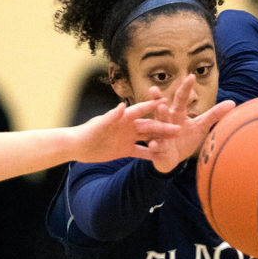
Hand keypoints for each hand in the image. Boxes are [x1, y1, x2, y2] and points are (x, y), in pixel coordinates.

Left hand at [71, 96, 205, 162]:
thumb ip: (113, 115)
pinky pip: (140, 153)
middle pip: (149, 126)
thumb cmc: (87, 132)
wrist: (78, 146)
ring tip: (175, 141)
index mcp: (124, 117)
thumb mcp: (101, 124)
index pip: (141, 110)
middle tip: (179, 129)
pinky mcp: (125, 150)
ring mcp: (128, 138)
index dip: (153, 106)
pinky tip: (162, 157)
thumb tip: (123, 105)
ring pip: (148, 139)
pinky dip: (150, 155)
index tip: (168, 101)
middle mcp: (128, 126)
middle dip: (164, 127)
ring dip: (161, 140)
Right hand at [144, 75, 235, 172]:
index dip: (186, 88)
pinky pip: (154, 147)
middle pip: (163, 109)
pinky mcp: (157, 150)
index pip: (181, 98)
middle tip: (157, 88)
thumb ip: (214, 114)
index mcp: (176, 113)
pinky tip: (153, 145)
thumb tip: (233, 102)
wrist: (173, 158)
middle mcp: (165, 121)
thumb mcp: (201, 125)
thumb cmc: (185, 138)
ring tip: (161, 108)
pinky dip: (154, 146)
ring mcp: (159, 134)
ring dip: (159, 117)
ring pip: (157, 125)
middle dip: (161, 99)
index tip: (191, 76)